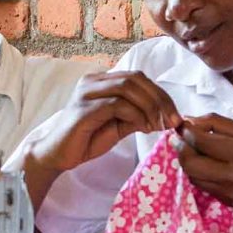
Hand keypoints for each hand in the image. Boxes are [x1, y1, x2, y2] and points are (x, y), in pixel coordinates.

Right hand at [28, 71, 181, 173]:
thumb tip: (165, 116)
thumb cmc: (85, 140)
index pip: (137, 77)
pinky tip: (143, 128)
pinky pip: (116, 105)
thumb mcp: (118, 126)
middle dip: (160, 99)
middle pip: (136, 78)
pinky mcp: (83, 109)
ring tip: (159, 126)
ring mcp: (86, 93)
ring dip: (150, 107)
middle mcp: (92, 81)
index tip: (175, 116)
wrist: (56, 155)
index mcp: (100, 81)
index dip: (161, 94)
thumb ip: (137, 116)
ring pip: (128, 87)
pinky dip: (136, 115)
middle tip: (173, 121)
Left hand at [173, 114, 232, 211]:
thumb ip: (217, 124)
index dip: (187, 133)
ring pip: (191, 175)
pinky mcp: (224, 201)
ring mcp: (227, 191)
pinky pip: (200, 184)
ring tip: (196, 151)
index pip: (201, 142)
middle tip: (184, 140)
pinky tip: (207, 164)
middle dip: (182, 148)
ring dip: (188, 160)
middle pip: (189, 162)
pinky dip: (197, 172)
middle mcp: (232, 175)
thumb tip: (188, 121)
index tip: (184, 126)